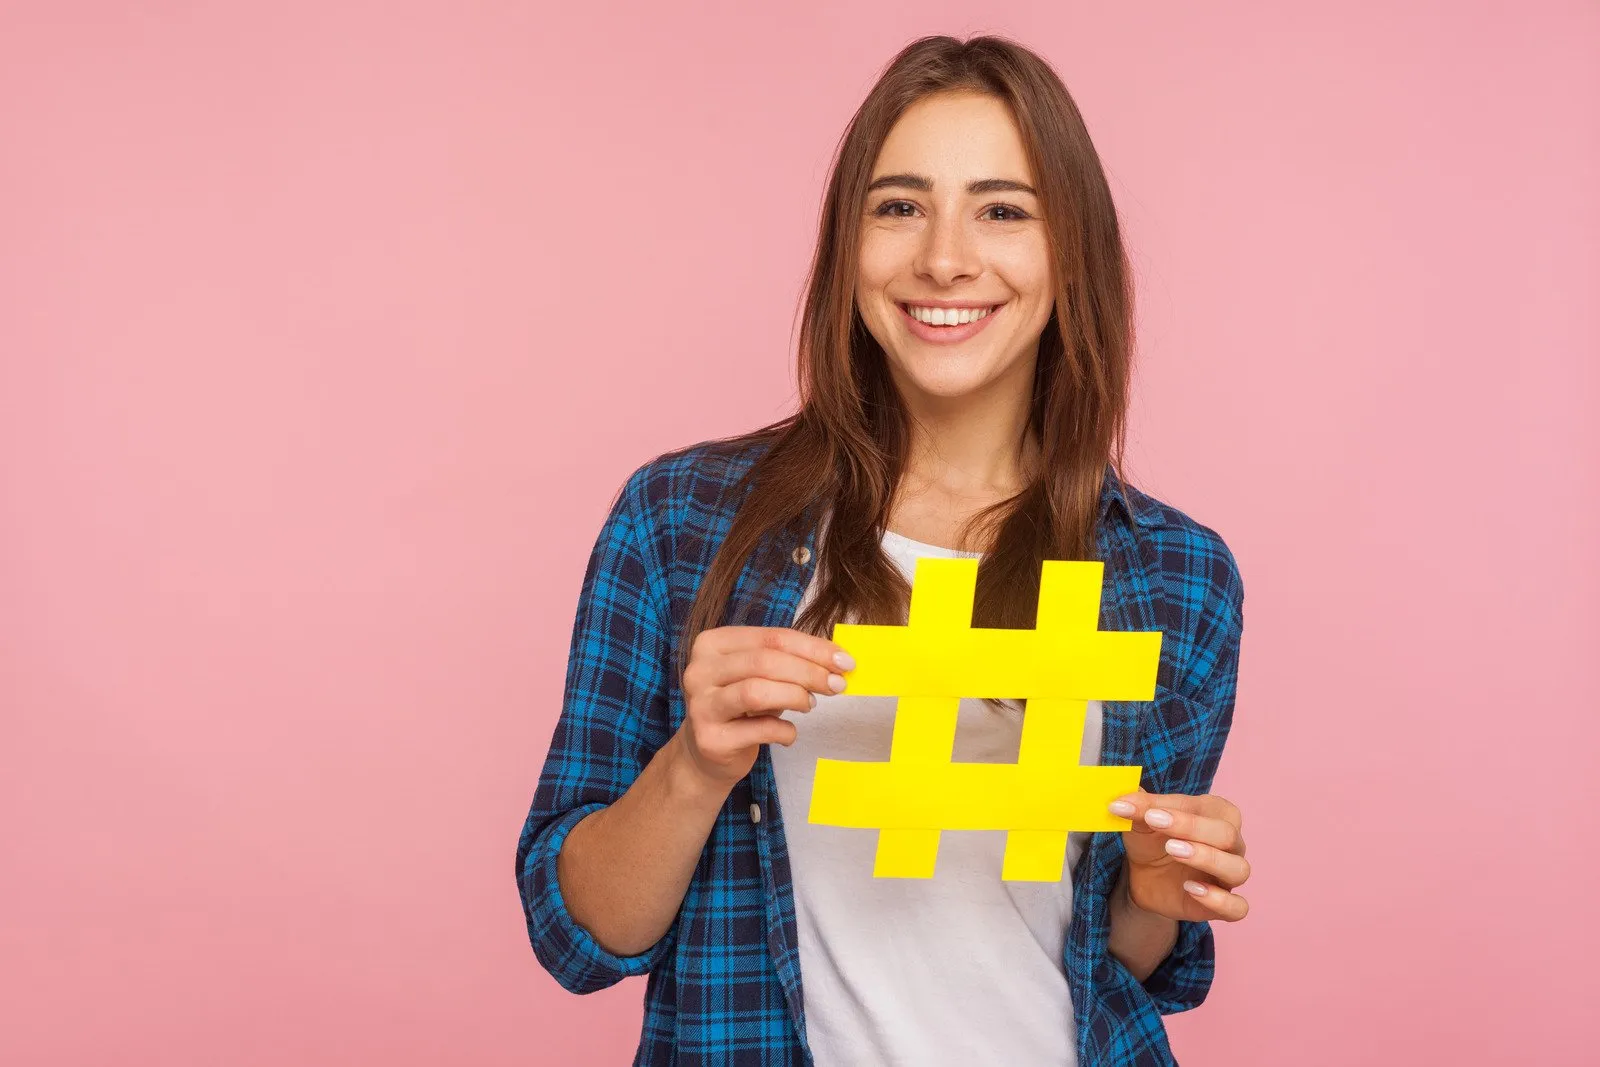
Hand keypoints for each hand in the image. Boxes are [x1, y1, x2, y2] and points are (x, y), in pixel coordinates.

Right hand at [676, 626, 852, 791]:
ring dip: (795, 696)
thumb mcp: (759, 676)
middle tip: (837, 685)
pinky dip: (785, 730)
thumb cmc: (741, 708)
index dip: (813, 648)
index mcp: (712, 644)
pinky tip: (788, 732)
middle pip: (764, 661)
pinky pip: (759, 729)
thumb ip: (789, 662)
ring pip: (757, 691)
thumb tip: (838, 660)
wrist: (707, 754)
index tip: (844, 661)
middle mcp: (699, 671)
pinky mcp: (710, 739)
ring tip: (810, 704)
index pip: (771, 637)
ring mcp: (701, 706)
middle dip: (809, 672)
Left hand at [1109, 792, 1250, 922]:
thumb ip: (1138, 808)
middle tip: (1160, 828)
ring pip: (1239, 869)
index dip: (1182, 812)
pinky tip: (1191, 889)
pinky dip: (1220, 900)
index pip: (1210, 809)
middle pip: (1228, 835)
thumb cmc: (1152, 840)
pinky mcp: (1223, 904)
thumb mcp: (1141, 823)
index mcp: (1217, 813)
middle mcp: (1231, 844)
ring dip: (1208, 859)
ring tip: (1174, 852)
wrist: (1144, 878)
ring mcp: (1229, 875)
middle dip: (1194, 830)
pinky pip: (1237, 907)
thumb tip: (1120, 800)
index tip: (1150, 813)